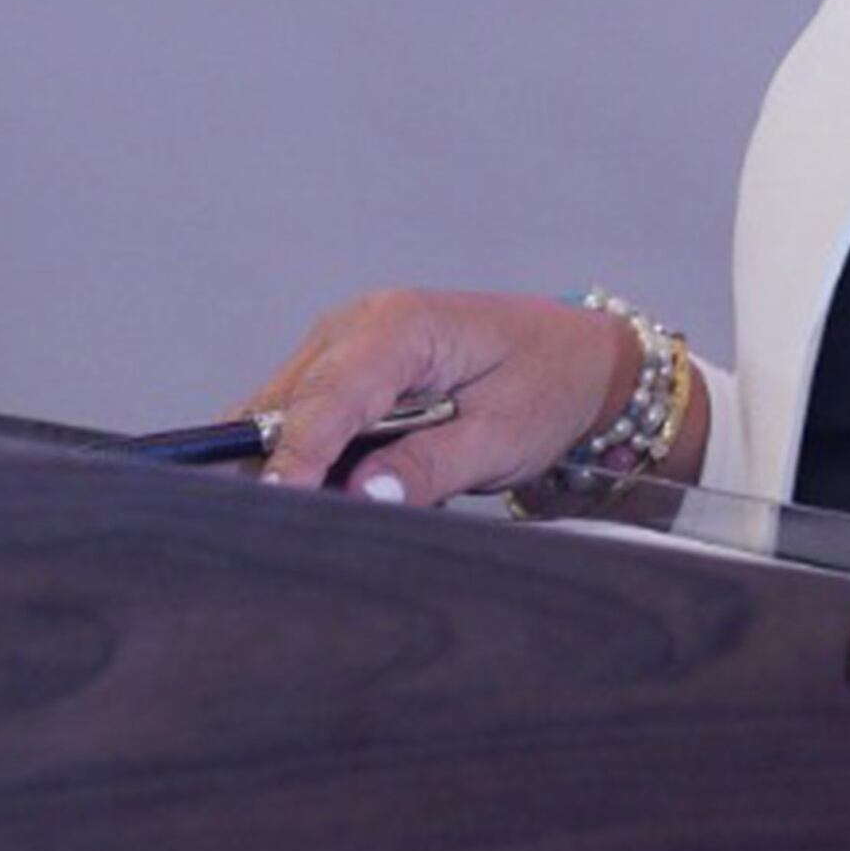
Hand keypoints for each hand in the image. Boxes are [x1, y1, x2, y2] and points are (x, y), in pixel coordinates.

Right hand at [246, 288, 639, 503]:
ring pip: (281, 408)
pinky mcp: (340, 366)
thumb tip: (362, 495)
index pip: (329, 394)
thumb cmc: (546, 385)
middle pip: (288, 401)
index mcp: (401, 326)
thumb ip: (431, 465)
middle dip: (277, 462)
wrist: (572, 354)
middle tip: (284, 527)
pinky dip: (302, 451)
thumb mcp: (502, 436)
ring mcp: (342, 341)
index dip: (298, 452)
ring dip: (287, 460)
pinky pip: (299, 412)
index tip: (279, 503)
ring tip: (304, 513)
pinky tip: (323, 486)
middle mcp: (357, 323)